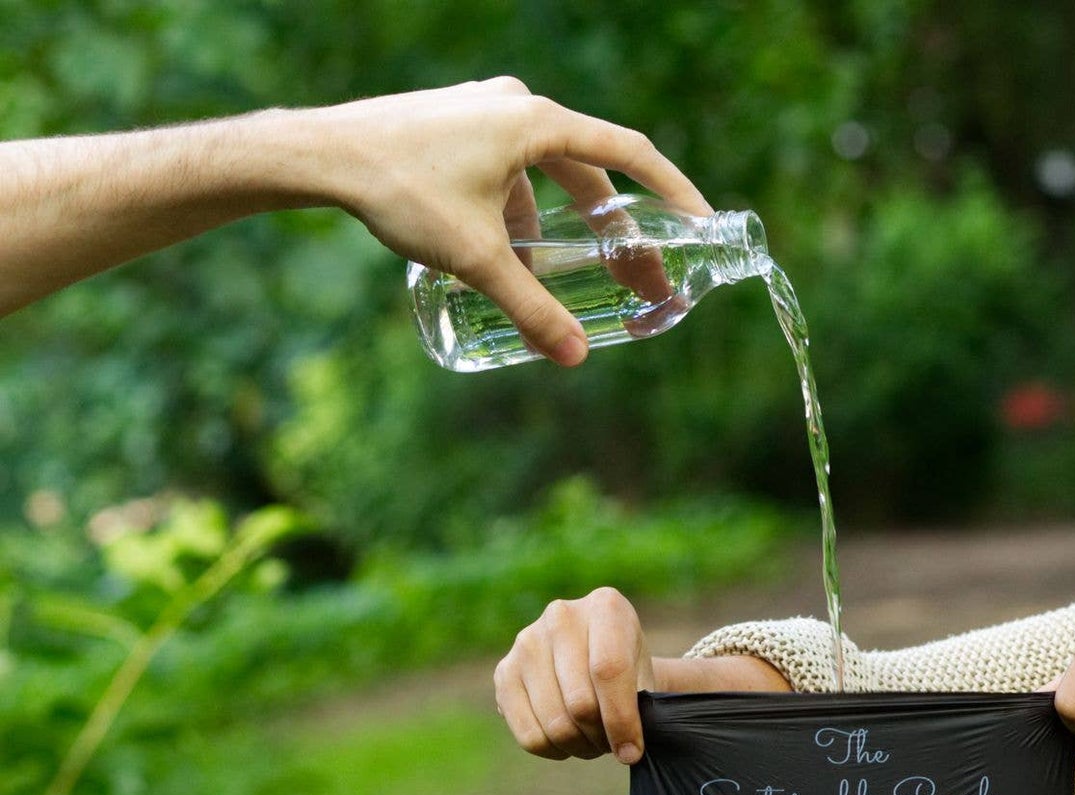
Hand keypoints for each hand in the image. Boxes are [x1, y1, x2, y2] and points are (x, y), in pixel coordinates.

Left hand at [320, 80, 709, 365]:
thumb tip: (574, 358)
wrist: (321, 154)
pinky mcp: (456, 124)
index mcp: (536, 123)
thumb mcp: (476, 259)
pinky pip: (510, 170)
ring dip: (566, 225)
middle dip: (620, 231)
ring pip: (547, 175)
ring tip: (568, 277)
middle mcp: (516, 106)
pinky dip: (524, 210)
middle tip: (642, 279)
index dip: (673, 193)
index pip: (629, 154)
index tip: (702, 223)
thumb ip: (530, 309)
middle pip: (591, 174)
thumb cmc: (400, 192)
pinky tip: (508, 252)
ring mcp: (483, 111)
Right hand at [495, 588, 788, 762]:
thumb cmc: (639, 680)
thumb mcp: (656, 683)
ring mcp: (526, 640)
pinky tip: (569, 740)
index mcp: (608, 606)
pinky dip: (553, 751)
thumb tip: (638, 750)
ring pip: (553, 723)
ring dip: (579, 747)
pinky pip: (528, 734)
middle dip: (602, 737)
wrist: (602, 672)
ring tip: (596, 740)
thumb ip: (654, 708)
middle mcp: (560, 614)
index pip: (609, 672)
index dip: (623, 722)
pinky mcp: (504, 672)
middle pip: (579, 703)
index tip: (635, 752)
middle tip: (616, 744)